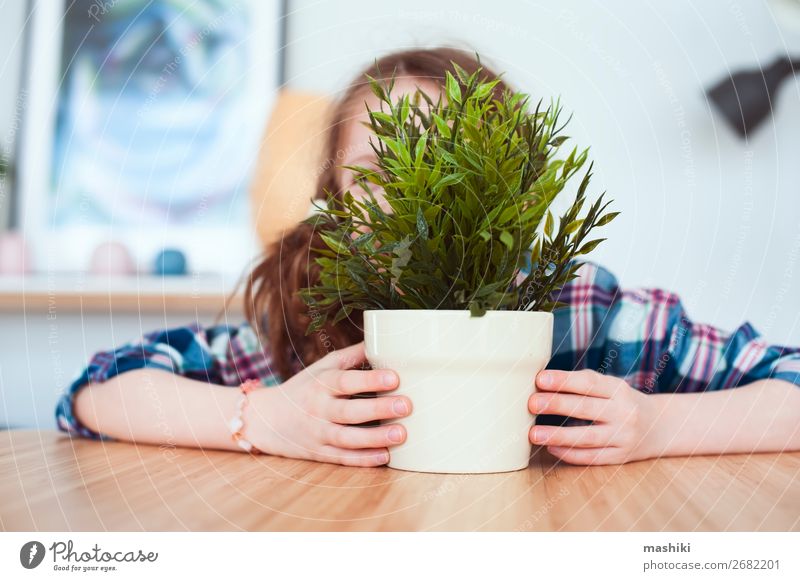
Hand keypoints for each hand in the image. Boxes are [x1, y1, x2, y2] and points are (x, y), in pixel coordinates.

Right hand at [249, 342, 410, 466]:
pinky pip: (342, 459)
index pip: (346, 381)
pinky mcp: (319, 454)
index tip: (394, 377)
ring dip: (375, 438)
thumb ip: (351, 356)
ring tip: (401, 435)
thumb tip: (381, 337)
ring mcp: (318, 434)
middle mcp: (318, 409)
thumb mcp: (322, 367)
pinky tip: (384, 457)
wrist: (267, 419)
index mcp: (321, 384)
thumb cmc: (304, 388)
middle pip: (349, 412)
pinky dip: (362, 459)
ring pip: (347, 439)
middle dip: (378, 409)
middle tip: (406, 406)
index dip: (370, 380)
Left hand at [528, 369, 659, 464]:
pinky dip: (570, 454)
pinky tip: (551, 448)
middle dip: (557, 404)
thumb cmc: (621, 402)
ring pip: (587, 437)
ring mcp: (623, 436)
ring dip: (558, 435)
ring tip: (533, 434)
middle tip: (531, 403)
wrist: (660, 427)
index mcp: (618, 389)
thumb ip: (583, 383)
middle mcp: (623, 412)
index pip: (589, 383)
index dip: (564, 380)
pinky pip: (592, 457)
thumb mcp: (611, 387)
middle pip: (586, 408)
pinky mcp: (620, 457)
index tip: (540, 379)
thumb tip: (542, 382)